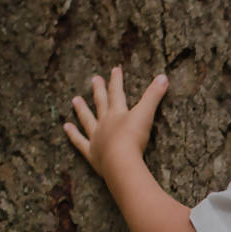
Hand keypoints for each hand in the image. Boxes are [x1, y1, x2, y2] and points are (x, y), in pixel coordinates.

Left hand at [64, 66, 167, 180]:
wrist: (121, 162)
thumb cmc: (134, 139)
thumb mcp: (147, 115)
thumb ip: (154, 96)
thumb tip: (163, 76)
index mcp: (117, 113)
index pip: (117, 93)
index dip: (116, 80)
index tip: (115, 69)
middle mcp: (104, 123)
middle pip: (101, 103)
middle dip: (99, 91)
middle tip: (95, 79)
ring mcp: (96, 137)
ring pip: (87, 120)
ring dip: (82, 110)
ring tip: (75, 100)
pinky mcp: (92, 153)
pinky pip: (80, 141)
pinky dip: (73, 135)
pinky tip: (67, 127)